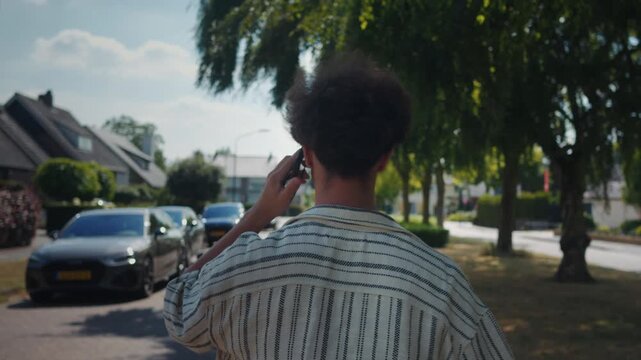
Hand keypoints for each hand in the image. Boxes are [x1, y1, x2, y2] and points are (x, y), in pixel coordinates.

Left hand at [184, 153, 305, 272]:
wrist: (262, 212)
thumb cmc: (273, 207)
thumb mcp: (285, 198)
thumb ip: (292, 187)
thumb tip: (300, 177)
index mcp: (276, 176)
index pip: (289, 161)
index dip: (299, 156)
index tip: (308, 156)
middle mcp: (274, 174)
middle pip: (288, 160)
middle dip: (299, 162)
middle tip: (308, 170)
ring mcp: (274, 176)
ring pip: (287, 166)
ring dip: (297, 169)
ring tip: (305, 179)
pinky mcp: (275, 180)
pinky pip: (286, 172)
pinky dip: (293, 174)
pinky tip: (300, 182)